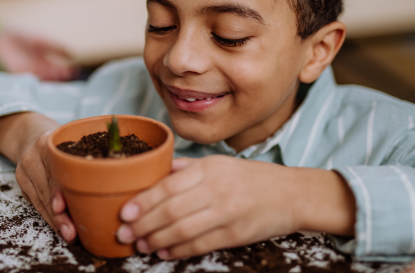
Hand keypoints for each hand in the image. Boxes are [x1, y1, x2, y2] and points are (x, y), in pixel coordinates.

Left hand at [0, 31, 77, 80]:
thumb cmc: (20, 36)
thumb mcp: (42, 40)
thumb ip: (57, 47)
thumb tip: (73, 55)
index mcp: (43, 61)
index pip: (58, 69)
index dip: (66, 71)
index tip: (74, 71)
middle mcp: (37, 70)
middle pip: (51, 76)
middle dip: (59, 76)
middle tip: (65, 74)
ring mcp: (28, 74)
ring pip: (43, 80)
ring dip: (50, 79)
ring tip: (56, 75)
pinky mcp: (18, 77)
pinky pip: (30, 82)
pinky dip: (37, 82)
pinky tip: (43, 80)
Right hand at [0, 112, 76, 241]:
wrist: (32, 134)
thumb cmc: (62, 141)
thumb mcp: (75, 141)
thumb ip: (87, 157)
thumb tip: (110, 179)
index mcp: (46, 142)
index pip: (55, 172)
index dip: (62, 194)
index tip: (71, 209)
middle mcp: (31, 156)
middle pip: (47, 190)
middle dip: (61, 214)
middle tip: (73, 232)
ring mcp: (23, 170)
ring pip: (40, 201)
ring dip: (55, 220)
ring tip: (69, 234)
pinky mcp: (21, 182)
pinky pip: (35, 203)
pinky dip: (48, 216)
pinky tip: (59, 227)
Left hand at [115, 156, 300, 259]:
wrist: (291, 194)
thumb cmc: (250, 177)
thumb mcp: (219, 163)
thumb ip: (186, 168)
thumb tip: (156, 172)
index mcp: (209, 169)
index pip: (168, 186)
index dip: (144, 201)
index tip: (125, 212)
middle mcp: (217, 189)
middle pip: (171, 210)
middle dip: (143, 224)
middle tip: (124, 233)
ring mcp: (228, 213)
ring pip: (183, 230)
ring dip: (156, 240)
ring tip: (140, 245)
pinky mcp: (236, 235)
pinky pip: (201, 245)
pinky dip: (179, 250)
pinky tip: (164, 252)